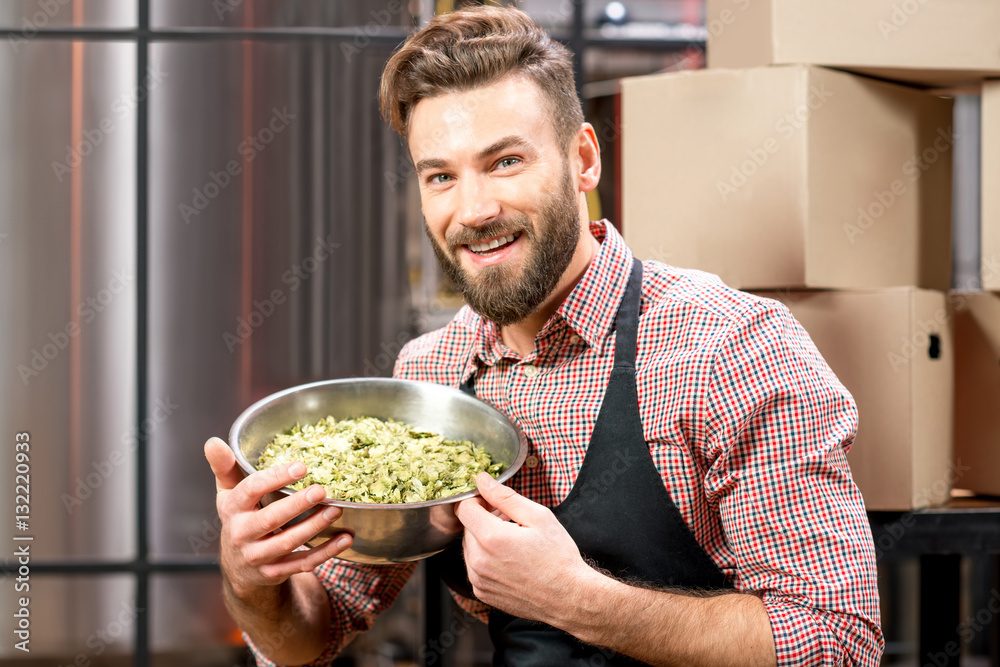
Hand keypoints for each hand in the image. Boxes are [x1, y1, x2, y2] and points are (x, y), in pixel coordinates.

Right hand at [204, 437, 352, 601]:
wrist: (238, 567)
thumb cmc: (240, 517)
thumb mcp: (228, 493)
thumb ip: (225, 467)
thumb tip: (213, 441)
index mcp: (232, 508)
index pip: (251, 489)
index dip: (275, 478)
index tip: (302, 467)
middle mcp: (241, 534)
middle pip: (271, 519)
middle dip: (297, 505)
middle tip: (321, 491)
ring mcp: (257, 556)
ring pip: (288, 542)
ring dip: (314, 527)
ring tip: (336, 510)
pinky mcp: (274, 573)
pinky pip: (302, 563)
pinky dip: (326, 552)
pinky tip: (345, 538)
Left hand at [455, 472, 592, 626]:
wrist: (568, 597)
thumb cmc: (558, 557)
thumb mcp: (537, 516)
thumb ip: (504, 496)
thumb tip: (482, 480)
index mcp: (491, 538)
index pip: (464, 508)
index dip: (478, 500)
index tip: (493, 503)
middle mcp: (478, 561)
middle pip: (467, 527)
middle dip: (485, 519)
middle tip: (512, 522)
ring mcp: (478, 580)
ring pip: (470, 547)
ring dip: (485, 539)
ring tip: (513, 541)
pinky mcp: (482, 592)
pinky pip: (475, 567)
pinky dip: (487, 559)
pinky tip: (510, 560)